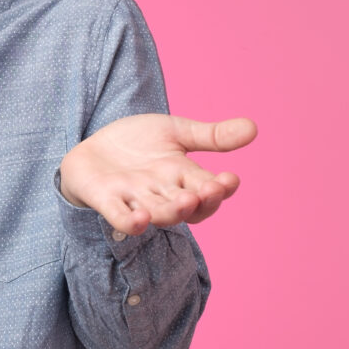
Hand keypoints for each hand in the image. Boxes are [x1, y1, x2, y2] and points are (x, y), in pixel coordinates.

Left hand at [59, 114, 256, 234]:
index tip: (230, 179)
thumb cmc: (138, 142)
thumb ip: (211, 135)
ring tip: (183, 201)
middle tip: (206, 191)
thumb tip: (253, 127)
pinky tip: (139, 220)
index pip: (208, 190)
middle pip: (187, 206)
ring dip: (171, 211)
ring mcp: (135, 199)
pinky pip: (120, 217)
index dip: (220, 189)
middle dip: (198, 201)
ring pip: (158, 213)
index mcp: (183, 177)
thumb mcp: (175, 131)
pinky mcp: (107, 200)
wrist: (94, 144)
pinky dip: (130, 221)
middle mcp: (162, 193)